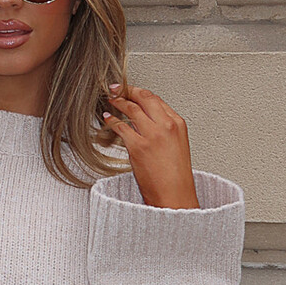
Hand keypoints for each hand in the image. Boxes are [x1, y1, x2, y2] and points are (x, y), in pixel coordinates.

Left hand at [102, 84, 199, 208]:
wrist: (174, 196)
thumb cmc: (175, 177)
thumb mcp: (177, 146)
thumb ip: (164, 131)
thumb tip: (146, 122)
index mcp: (178, 124)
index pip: (157, 100)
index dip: (141, 93)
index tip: (132, 91)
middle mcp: (166, 126)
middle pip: (144, 98)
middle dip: (128, 90)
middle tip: (116, 88)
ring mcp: (152, 135)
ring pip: (131, 109)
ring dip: (118, 102)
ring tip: (110, 100)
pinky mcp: (138, 146)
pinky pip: (120, 127)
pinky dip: (111, 120)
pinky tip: (107, 118)